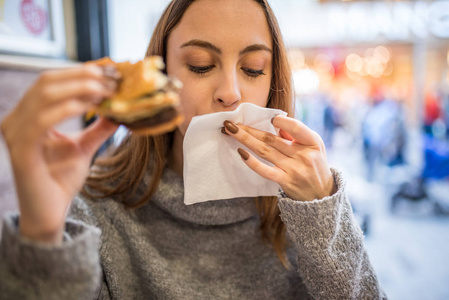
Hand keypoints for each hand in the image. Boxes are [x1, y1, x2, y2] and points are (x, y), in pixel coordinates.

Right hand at [1, 65, 118, 243]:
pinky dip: (69, 107)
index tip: (110, 69)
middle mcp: (16, 120)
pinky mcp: (21, 149)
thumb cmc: (61, 180)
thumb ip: (98, 127)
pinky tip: (92, 106)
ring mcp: (15, 133)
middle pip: (47, 81)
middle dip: (83, 75)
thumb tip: (119, 110)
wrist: (49, 213)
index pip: (51, 82)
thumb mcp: (84, 147)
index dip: (80, 71)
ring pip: (45, 94)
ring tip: (107, 90)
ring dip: (80, 88)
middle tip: (112, 78)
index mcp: (28, 116)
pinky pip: (43, 119)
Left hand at [223, 115, 335, 201]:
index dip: (281, 120)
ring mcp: (294, 169)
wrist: (322, 196)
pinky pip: (265, 171)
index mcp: (312, 142)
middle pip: (271, 139)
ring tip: (230, 131)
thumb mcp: (313, 147)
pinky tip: (240, 153)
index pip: (295, 127)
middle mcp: (303, 155)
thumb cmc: (315, 166)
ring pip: (265, 151)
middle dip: (249, 129)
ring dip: (245, 139)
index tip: (269, 118)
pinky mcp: (285, 181)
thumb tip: (275, 122)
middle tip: (231, 121)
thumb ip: (295, 134)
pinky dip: (252, 162)